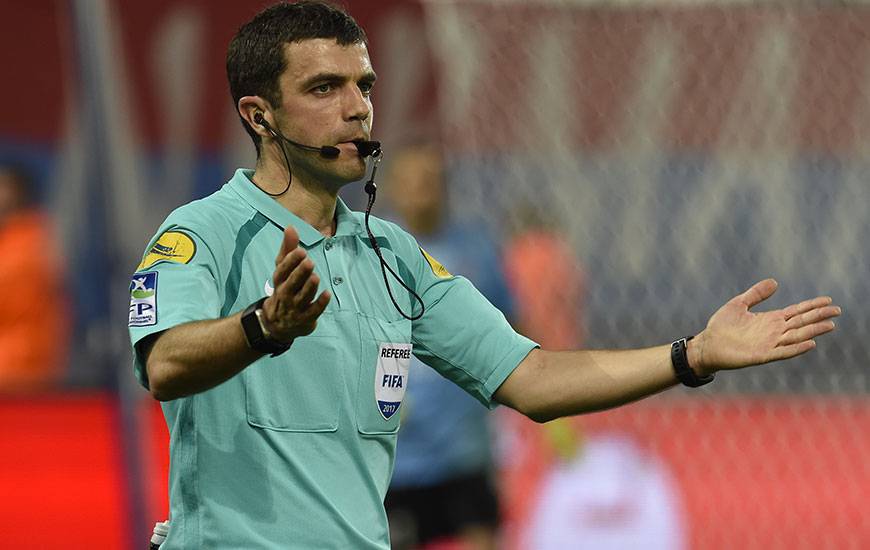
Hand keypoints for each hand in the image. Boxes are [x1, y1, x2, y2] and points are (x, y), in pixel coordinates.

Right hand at [260, 226, 330, 342]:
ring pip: (302, 297)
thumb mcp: (283, 269)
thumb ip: (288, 248)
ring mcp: (295, 307)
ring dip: (309, 287)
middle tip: (309, 262)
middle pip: (292, 283)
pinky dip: (320, 304)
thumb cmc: (284, 288)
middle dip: (300, 273)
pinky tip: (327, 294)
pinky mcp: (306, 318)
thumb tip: (291, 227)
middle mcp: (286, 294)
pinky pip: (313, 311)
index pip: (282, 270)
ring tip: (315, 277)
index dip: (291, 261)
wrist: (277, 323)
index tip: (300, 250)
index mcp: (279, 281)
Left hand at [689, 279, 840, 375]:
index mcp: (770, 320)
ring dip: (813, 331)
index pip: (797, 312)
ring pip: (797, 336)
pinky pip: (783, 351)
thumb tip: (775, 282)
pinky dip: (797, 348)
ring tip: (830, 325)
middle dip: (819, 316)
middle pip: (801, 322)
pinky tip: (810, 343)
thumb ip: (756, 294)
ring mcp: (769, 343)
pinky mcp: (762, 355)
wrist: (707, 344)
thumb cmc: (722, 326)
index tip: (829, 301)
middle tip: (838, 310)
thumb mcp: (739, 304)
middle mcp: (774, 331)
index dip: (812, 306)